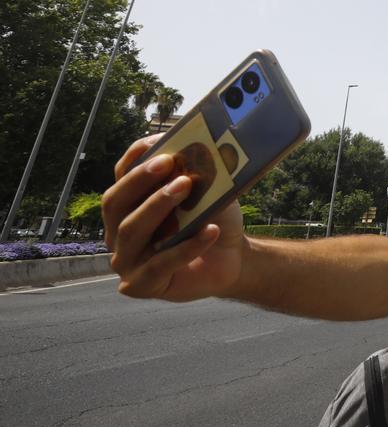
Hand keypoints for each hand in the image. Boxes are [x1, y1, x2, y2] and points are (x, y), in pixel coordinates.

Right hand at [102, 136, 245, 301]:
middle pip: (115, 202)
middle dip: (140, 179)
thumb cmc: (213, 220)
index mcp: (128, 205)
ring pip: (132, 231)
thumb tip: (197, 146)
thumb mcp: (207, 193)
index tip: (157, 141)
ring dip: (158, 205)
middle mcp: (118, 231)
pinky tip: (210, 230)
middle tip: (168, 162)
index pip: (121, 177)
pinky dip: (187, 246)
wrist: (233, 259)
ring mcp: (125, 260)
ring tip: (186, 185)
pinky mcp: (140, 285)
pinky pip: (160, 264)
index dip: (135, 159)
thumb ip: (197, 173)